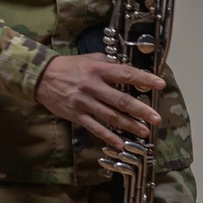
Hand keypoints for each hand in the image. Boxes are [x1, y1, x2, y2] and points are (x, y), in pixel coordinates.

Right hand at [35, 53, 164, 151]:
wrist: (41, 77)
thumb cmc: (68, 66)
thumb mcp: (89, 58)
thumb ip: (108, 63)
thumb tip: (127, 67)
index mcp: (98, 69)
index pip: (126, 74)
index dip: (144, 79)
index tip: (160, 84)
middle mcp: (93, 86)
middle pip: (121, 99)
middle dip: (140, 110)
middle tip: (155, 118)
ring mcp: (84, 102)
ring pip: (110, 116)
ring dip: (129, 125)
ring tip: (143, 132)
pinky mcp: (76, 114)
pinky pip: (94, 127)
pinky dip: (108, 136)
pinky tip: (120, 144)